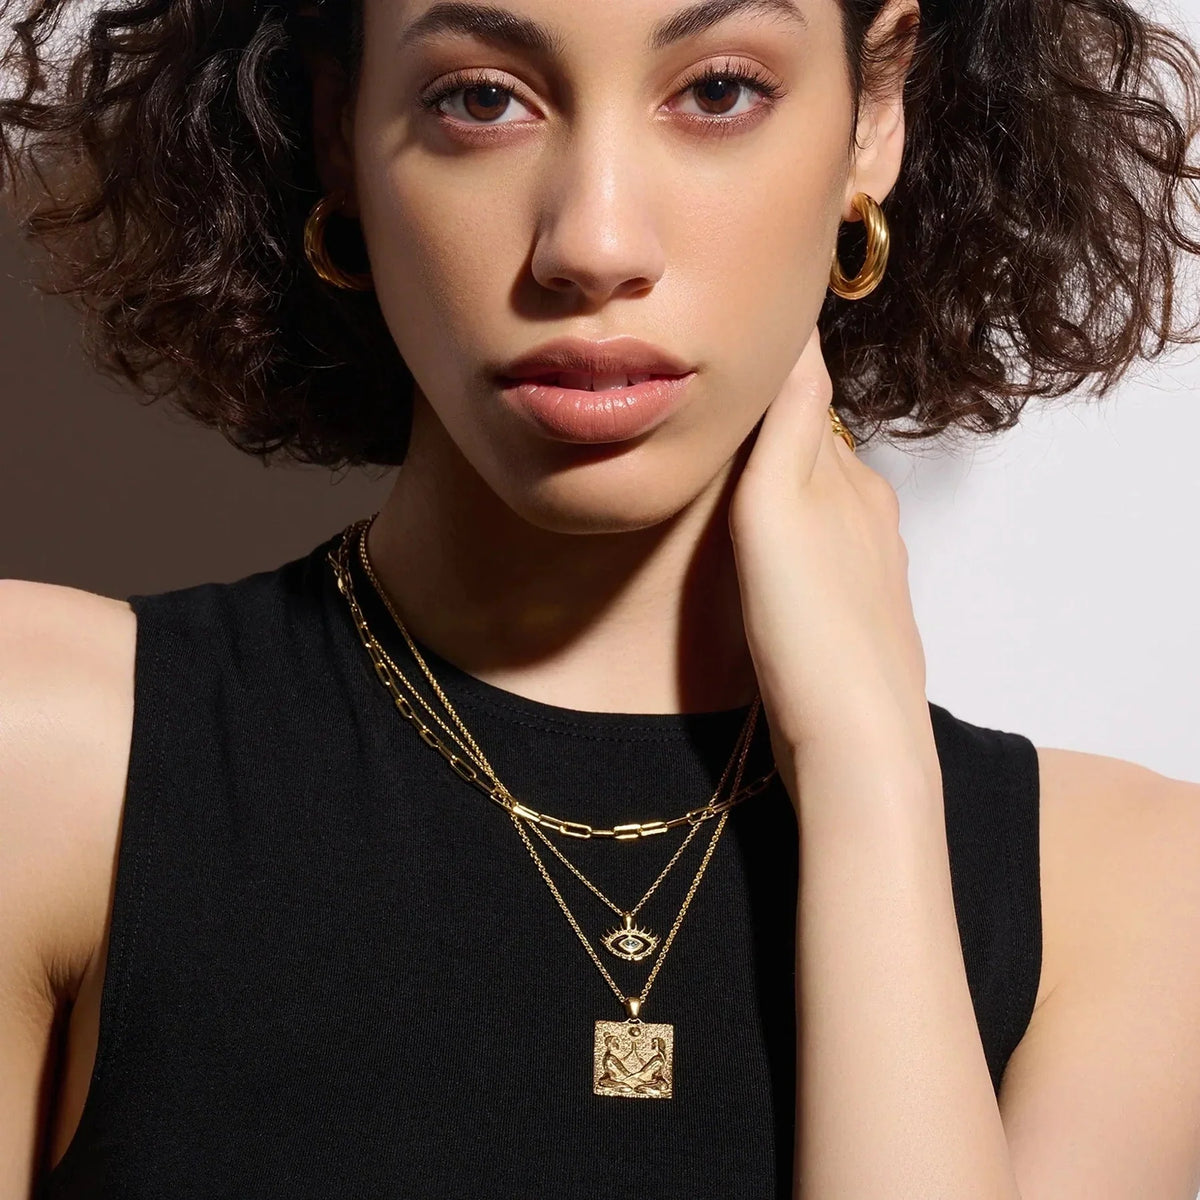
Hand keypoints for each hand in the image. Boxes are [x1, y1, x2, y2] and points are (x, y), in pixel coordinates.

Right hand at [728, 325, 938, 799]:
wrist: (857, 741)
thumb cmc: (810, 625)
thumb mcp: (783, 504)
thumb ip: (790, 419)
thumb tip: (799, 329)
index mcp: (854, 482)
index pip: (807, 404)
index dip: (768, 380)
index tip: (730, 354)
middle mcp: (870, 519)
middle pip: (816, 456)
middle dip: (772, 433)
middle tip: (715, 415)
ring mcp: (869, 575)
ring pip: (819, 510)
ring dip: (782, 491)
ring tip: (733, 485)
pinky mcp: (856, 622)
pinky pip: (820, 559)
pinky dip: (792, 543)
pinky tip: (768, 564)